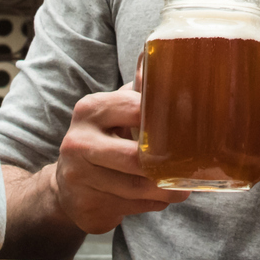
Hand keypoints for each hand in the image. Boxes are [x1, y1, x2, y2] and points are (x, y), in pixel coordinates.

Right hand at [51, 84, 186, 234]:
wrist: (68, 184)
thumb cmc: (103, 139)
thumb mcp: (117, 110)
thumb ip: (140, 88)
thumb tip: (160, 52)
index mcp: (91, 109)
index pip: (136, 110)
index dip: (166, 121)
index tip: (192, 128)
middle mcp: (79, 141)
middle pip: (135, 157)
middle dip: (167, 165)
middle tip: (191, 167)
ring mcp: (78, 176)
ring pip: (135, 187)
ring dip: (165, 189)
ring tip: (183, 187)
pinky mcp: (85, 206)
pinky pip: (130, 207)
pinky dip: (151, 204)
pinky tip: (157, 197)